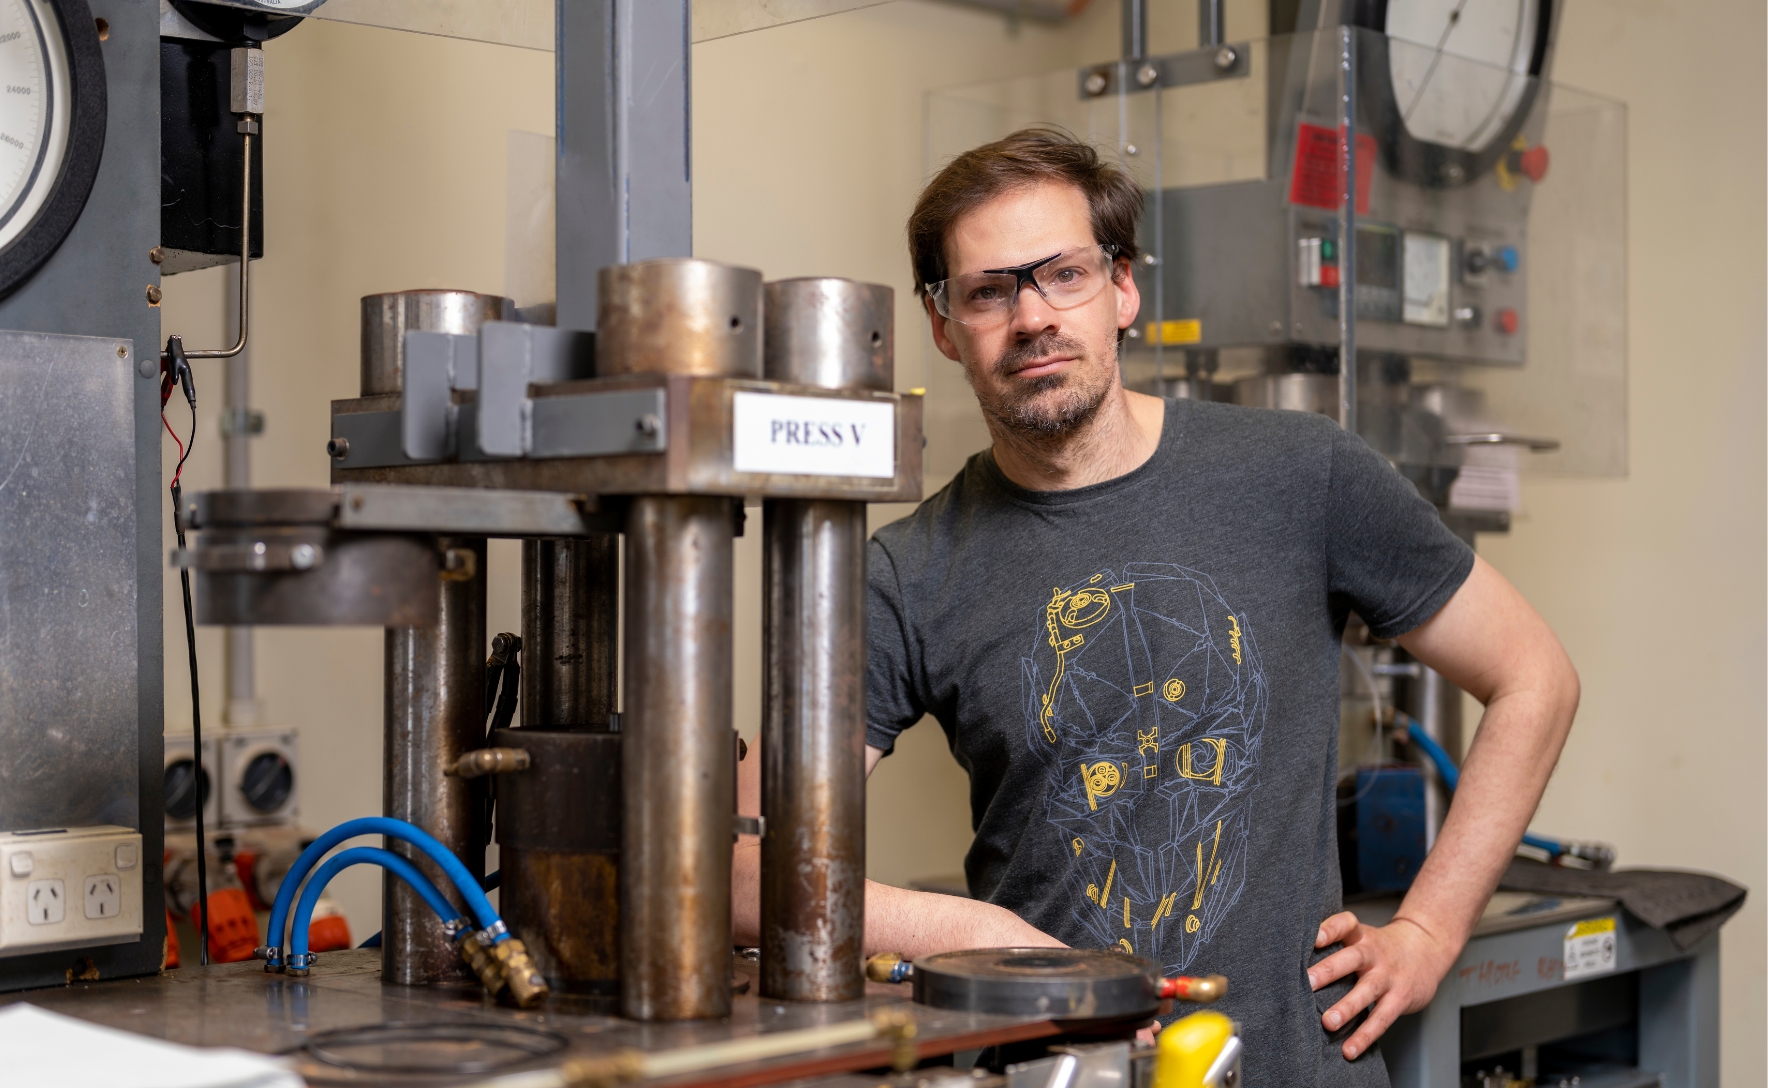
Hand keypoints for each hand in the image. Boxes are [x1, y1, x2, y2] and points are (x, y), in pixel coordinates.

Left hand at [1309, 911, 1454, 1060]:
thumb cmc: (1380, 947)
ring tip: (1328, 1023)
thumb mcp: (1361, 937)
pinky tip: (1349, 1050)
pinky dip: (1365, 1036)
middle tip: (1307, 982)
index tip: (1314, 937)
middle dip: (1329, 970)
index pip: (1345, 924)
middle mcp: (1373, 953)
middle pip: (1352, 958)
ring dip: (1346, 1007)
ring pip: (1366, 991)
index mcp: (1360, 935)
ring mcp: (1387, 976)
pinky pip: (1381, 1018)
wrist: (1426, 950)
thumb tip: (1290, 963)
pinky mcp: (1399, 998)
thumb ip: (1335, 945)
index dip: (1330, 929)